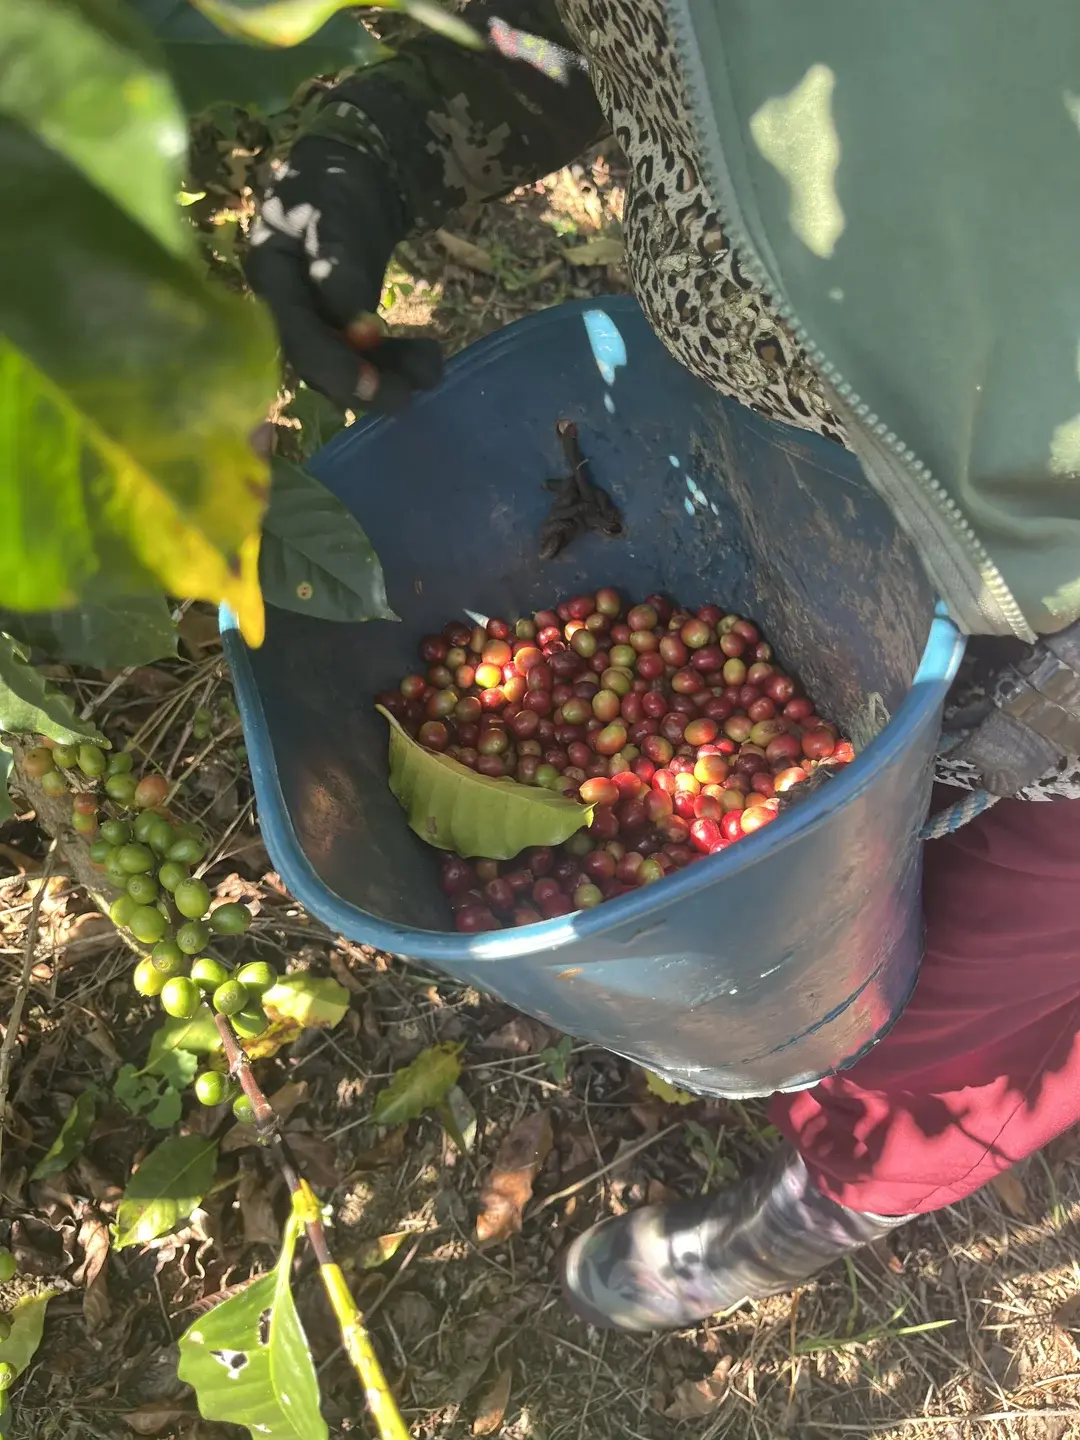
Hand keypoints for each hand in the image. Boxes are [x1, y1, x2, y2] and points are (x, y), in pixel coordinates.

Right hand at [246, 135, 442, 412]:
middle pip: (320, 364)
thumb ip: (337, 262)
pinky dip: (395, 362)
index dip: (335, 368)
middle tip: (409, 394)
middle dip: (366, 383)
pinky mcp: (340, 327)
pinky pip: (365, 356)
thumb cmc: (333, 183)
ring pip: (346, 365)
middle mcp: (283, 309)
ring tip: (432, 370)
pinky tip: (426, 362)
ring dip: (389, 376)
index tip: (374, 386)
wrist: (352, 172)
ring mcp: (313, 320)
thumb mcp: (332, 211)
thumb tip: (352, 322)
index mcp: (270, 276)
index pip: (297, 337)